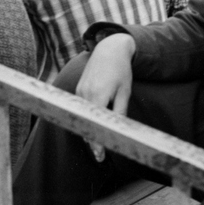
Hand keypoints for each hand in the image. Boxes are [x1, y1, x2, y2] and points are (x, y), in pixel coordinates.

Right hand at [76, 34, 135, 160]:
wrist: (109, 48)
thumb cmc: (121, 70)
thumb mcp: (124, 91)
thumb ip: (120, 112)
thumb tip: (118, 131)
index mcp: (98, 94)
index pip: (95, 124)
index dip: (96, 142)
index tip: (100, 155)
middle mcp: (85, 92)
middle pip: (85, 123)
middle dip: (91, 140)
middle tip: (100, 156)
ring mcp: (79, 90)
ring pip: (81, 117)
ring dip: (87, 129)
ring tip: (96, 144)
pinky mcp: (78, 88)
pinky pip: (80, 108)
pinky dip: (85, 118)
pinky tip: (92, 126)